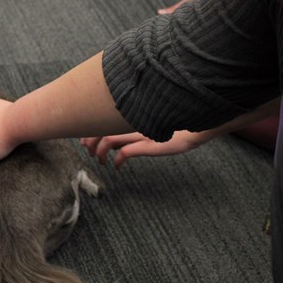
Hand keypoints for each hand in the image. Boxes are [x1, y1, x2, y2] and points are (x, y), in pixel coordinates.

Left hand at [79, 131, 206, 168]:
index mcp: (131, 116)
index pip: (103, 120)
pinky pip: (126, 152)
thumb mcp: (146, 128)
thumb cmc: (174, 127)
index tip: (84, 141)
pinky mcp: (149, 144)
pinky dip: (118, 160)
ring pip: (109, 139)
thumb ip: (130, 132)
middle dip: (90, 141)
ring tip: (101, 161)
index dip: (91, 131)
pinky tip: (118, 167)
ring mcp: (140, 132)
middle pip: (101, 128)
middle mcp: (133, 122)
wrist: (197, 126)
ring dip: (100, 151)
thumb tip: (112, 143)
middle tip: (88, 151)